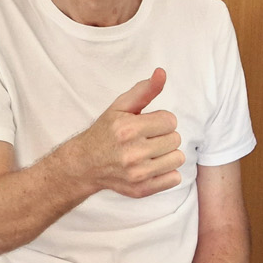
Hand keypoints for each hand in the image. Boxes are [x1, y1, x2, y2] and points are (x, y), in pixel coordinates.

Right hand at [70, 68, 185, 197]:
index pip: (170, 120)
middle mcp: (132, 152)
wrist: (84, 165)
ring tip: (149, 153)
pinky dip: (166, 173)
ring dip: (167, 155)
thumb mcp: (120, 107)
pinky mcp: (141, 189)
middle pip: (175, 139)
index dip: (160, 121)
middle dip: (163, 137)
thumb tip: (162, 73)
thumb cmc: (105, 132)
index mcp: (128, 129)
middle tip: (146, 140)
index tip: (147, 125)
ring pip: (178, 158)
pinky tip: (151, 167)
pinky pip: (174, 178)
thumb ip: (144, 90)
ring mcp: (137, 173)